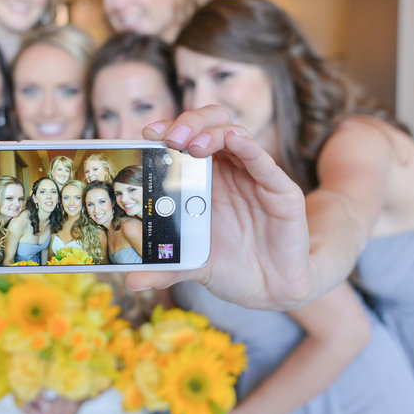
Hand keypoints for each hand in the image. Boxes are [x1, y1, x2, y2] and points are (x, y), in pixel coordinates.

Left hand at [126, 106, 311, 310]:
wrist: (270, 289)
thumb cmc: (230, 266)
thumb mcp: (192, 265)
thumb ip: (164, 268)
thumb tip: (132, 282)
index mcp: (203, 179)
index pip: (186, 139)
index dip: (168, 130)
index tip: (147, 134)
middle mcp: (229, 171)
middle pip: (210, 125)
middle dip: (188, 123)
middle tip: (170, 138)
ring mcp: (255, 177)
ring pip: (235, 134)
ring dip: (211, 132)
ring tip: (192, 143)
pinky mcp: (281, 191)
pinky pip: (264, 162)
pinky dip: (249, 147)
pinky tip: (234, 140)